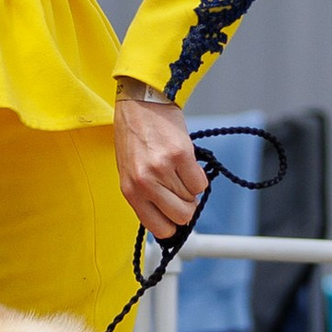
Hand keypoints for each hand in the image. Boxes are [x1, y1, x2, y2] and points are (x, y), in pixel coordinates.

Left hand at [114, 81, 205, 239]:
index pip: (159, 228)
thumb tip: (171, 217)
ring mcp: (163, 170)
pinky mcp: (181, 156)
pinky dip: (198, 176)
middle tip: (182, 192)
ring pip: (192, 199)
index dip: (172, 225)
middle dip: (187, 208)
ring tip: (178, 170)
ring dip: (190, 188)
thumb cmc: (135, 136)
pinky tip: (187, 163)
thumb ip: (146, 195)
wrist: (140, 102)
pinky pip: (200, 183)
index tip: (176, 216)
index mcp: (130, 191)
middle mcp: (145, 183)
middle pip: (181, 216)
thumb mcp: (130, 171)